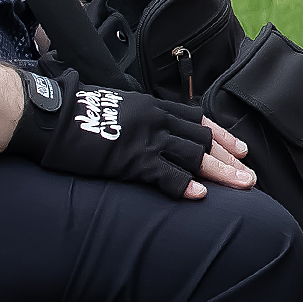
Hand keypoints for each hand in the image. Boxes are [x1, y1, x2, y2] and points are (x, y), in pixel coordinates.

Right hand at [4, 64, 255, 199]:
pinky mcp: (131, 160)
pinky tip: (201, 196)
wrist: (52, 115)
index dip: (222, 135)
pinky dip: (184, 185)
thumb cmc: (77, 112)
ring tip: (244, 185)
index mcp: (152, 105)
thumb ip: (140, 118)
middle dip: (230, 158)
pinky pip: (165, 174)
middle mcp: (156, 119)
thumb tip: (151, 130)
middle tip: (250, 175)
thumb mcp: (118, 107)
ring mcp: (145, 139)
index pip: (197, 119)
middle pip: (203, 139)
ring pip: (194, 155)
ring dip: (222, 172)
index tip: (241, 148)